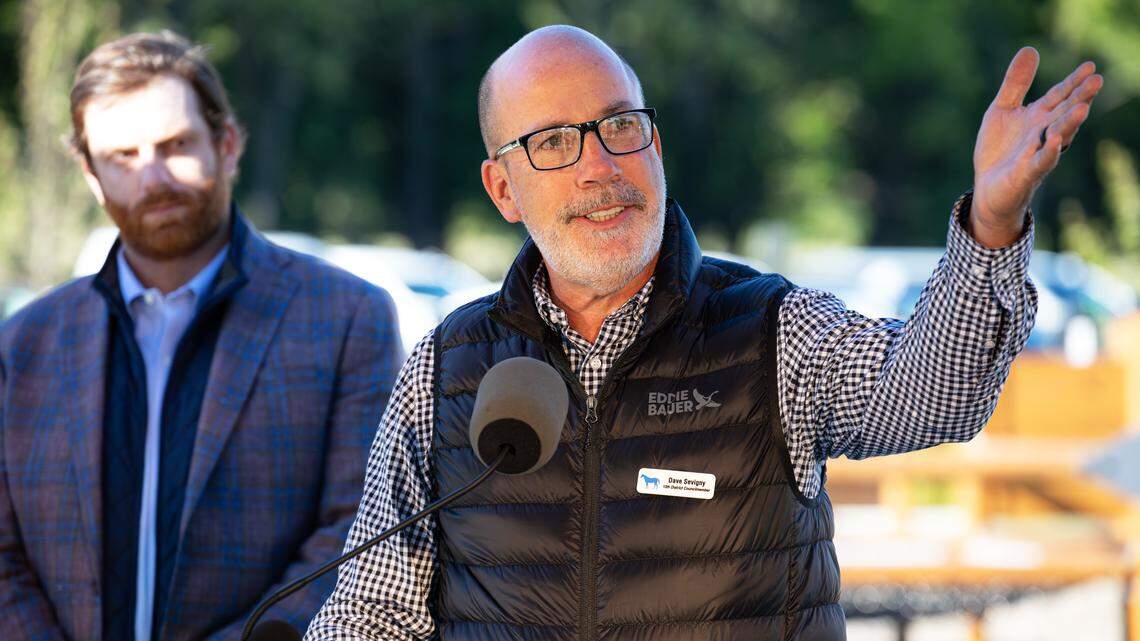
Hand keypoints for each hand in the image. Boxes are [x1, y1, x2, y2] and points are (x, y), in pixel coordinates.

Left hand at [971, 47, 1102, 247]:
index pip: (1060, 96)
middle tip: (1097, 81)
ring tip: (1083, 108)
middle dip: (1079, 99)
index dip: (1073, 82)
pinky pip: (1041, 161)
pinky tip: (1054, 140)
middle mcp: (1043, 134)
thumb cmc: (999, 150)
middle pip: (1064, 113)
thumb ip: (1016, 83)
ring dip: (1070, 123)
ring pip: (1058, 136)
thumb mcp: (1002, 110)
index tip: (1090, 66)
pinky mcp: (1026, 173)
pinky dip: (1049, 151)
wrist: (987, 189)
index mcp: (1039, 117)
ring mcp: (1037, 153)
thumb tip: (1030, 48)